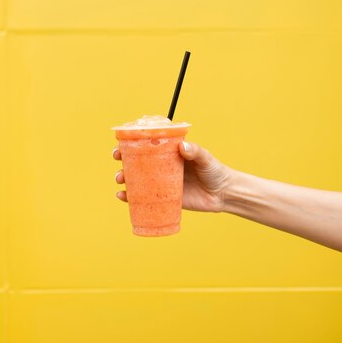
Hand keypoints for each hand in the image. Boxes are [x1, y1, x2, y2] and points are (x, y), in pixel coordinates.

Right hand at [113, 141, 231, 212]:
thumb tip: (182, 147)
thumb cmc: (215, 171)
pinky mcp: (162, 199)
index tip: (122, 143)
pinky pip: (142, 198)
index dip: (131, 143)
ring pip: (136, 179)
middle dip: (123, 160)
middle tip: (118, 160)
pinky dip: (130, 198)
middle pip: (136, 161)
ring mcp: (161, 183)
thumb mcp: (205, 158)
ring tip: (120, 179)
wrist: (223, 194)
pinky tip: (122, 197)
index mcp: (169, 153)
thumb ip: (195, 151)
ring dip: (124, 178)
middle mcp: (161, 166)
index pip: (147, 145)